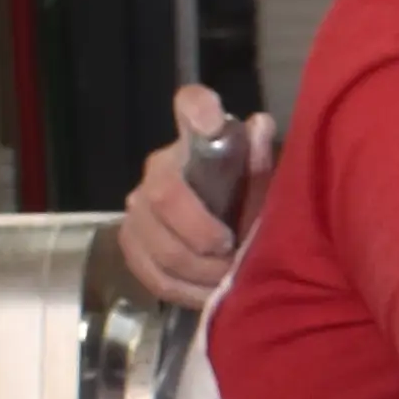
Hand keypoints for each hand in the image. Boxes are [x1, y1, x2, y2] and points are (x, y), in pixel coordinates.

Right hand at [119, 82, 260, 309]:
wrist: (233, 245)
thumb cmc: (251, 208)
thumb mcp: (267, 192)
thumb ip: (261, 164)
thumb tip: (259, 125)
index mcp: (196, 143)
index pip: (192, 105)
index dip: (200, 110)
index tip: (215, 120)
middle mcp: (158, 169)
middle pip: (163, 195)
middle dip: (200, 233)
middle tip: (233, 252)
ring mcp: (138, 209)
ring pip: (155, 242)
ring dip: (197, 269)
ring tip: (226, 278)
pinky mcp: (132, 245)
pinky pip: (151, 272)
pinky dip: (184, 289)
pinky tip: (207, 293)